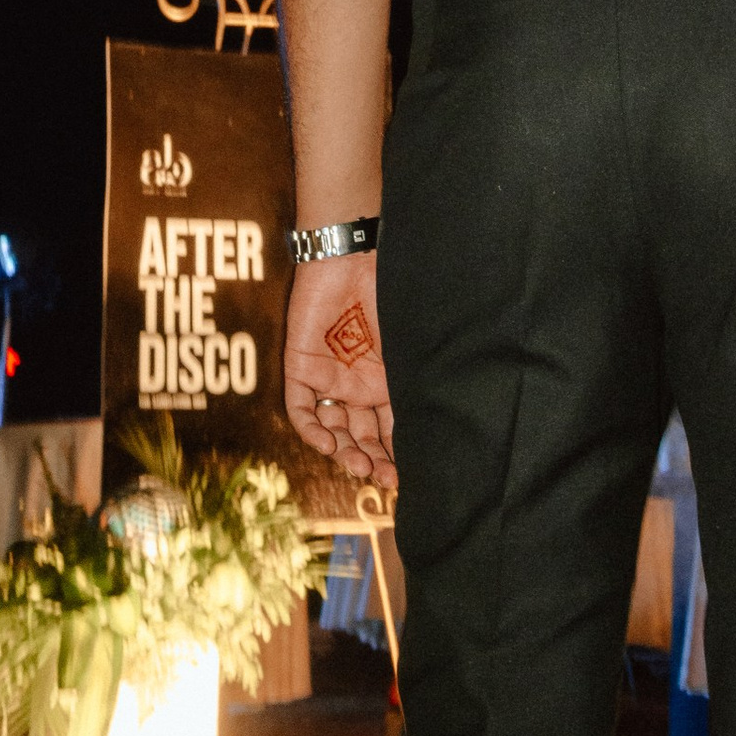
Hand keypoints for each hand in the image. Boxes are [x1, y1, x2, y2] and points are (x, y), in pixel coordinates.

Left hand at [283, 254, 395, 487]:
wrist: (350, 257)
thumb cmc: (387, 294)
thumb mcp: (406, 346)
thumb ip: (411, 382)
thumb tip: (435, 425)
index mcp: (385, 381)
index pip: (390, 428)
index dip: (397, 455)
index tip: (409, 476)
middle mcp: (356, 386)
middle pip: (362, 436)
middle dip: (373, 460)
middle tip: (385, 479)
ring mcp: (328, 379)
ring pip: (334, 429)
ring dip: (346, 452)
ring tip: (361, 467)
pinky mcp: (300, 369)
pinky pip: (301, 410)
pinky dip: (313, 430)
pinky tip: (331, 442)